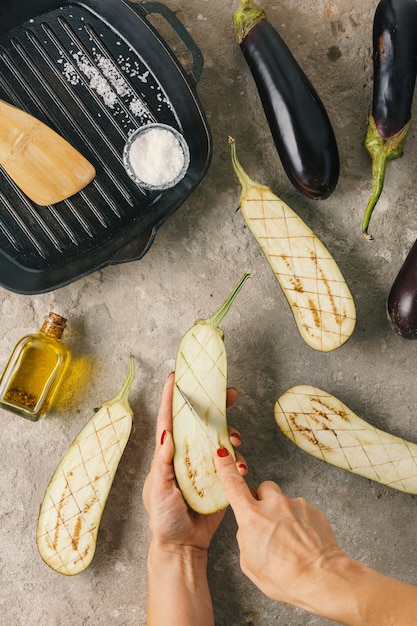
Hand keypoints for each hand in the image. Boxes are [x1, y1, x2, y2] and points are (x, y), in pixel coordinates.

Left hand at [142, 372, 247, 551]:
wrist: (184, 546)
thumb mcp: (158, 490)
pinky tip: (241, 466)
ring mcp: (204, 464)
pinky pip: (232, 460)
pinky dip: (239, 459)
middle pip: (200, 421)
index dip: (171, 397)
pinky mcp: (219, 477)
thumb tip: (166, 434)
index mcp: (168, 454)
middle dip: (214, 404)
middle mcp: (186, 454)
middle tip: (230, 393)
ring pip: (220, 437)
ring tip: (236, 439)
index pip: (168, 420)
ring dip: (231, 432)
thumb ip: (163, 463)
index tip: (175, 376)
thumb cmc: (163, 518)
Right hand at [214, 447, 344, 613]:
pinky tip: (303, 543)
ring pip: (284, 502)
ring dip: (284, 515)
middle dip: (263, 500)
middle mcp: (274, 505)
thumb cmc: (284, 578)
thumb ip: (246, 538)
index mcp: (252, 517)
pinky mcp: (314, 510)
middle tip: (267, 523)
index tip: (222, 453)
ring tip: (290, 542)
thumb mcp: (250, 563)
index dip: (225, 467)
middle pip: (263, 488)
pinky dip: (300, 523)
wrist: (322, 580)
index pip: (234, 485)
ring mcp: (296, 505)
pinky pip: (301, 511)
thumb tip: (251, 528)